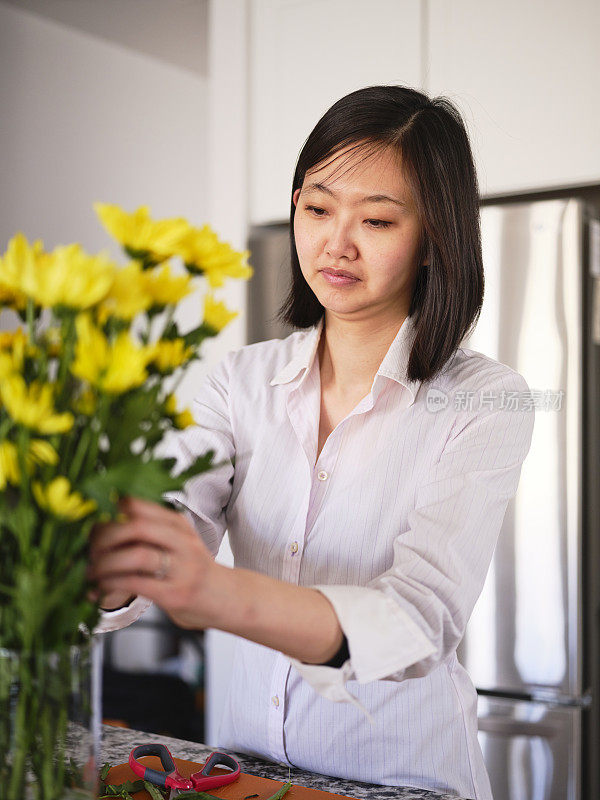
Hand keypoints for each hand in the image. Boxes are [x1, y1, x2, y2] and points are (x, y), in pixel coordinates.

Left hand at [87, 496, 217, 628]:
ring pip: (136, 555)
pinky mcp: (176, 594)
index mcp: (178, 524)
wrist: (229, 599)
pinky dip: (111, 585)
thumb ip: (150, 534)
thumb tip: (101, 530)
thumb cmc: (195, 571)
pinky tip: (99, 589)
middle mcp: (182, 541)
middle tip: (89, 550)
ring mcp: (182, 568)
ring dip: (104, 564)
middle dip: (104, 537)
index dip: (108, 513)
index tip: (91, 524)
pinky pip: (136, 584)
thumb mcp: (177, 543)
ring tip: (91, 572)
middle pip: (136, 526)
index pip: (138, 505)